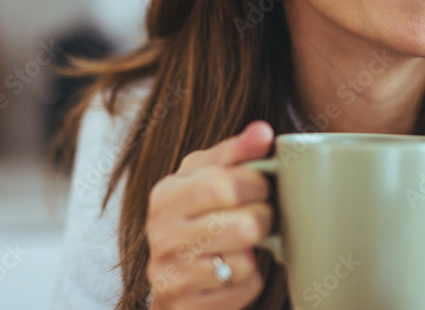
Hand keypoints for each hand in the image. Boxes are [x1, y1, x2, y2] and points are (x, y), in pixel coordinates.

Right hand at [146, 121, 274, 309]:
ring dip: (256, 252)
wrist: (173, 269)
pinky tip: (234, 269)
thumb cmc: (197, 211)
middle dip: (263, 219)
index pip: (228, 185)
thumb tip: (262, 132)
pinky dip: (248, 281)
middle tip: (257, 216)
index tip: (260, 186)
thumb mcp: (209, 174)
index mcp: (166, 195)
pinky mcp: (183, 306)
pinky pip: (242, 290)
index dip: (258, 184)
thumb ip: (237, 150)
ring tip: (244, 243)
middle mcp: (161, 236)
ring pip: (245, 262)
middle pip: (245, 226)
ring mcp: (170, 276)